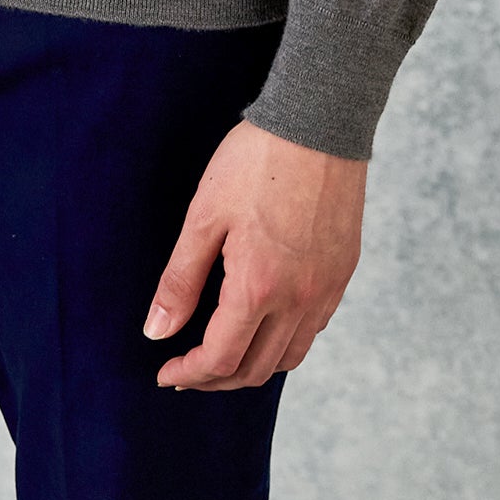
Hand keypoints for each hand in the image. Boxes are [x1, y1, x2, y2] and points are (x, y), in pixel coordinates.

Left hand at [142, 117, 366, 388]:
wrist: (318, 121)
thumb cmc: (256, 160)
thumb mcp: (204, 215)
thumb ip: (180, 280)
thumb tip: (157, 331)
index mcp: (258, 287)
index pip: (221, 359)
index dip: (189, 374)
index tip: (166, 373)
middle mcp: (299, 299)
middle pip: (256, 370)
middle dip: (217, 378)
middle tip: (188, 368)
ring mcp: (326, 288)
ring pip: (290, 356)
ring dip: (253, 365)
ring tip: (224, 352)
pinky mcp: (343, 271)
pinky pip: (314, 328)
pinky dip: (285, 340)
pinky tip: (264, 320)